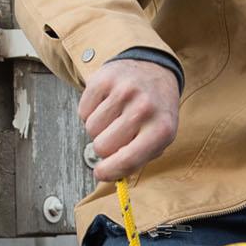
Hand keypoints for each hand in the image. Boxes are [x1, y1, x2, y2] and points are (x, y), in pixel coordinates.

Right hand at [78, 59, 179, 182]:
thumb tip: (109, 174)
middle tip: (116, 135)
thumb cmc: (156, 110)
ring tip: (114, 117)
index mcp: (162, 129)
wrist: (154, 70)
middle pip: (103, 147)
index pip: (127, 160)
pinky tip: (106, 104)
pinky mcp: (105, 78)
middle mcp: (144, 109)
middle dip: (104, 147)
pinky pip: (83, 111)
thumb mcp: (159, 138)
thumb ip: (137, 159)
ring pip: (91, 129)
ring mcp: (124, 91)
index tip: (100, 173)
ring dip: (98, 129)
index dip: (108, 172)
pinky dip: (90, 112)